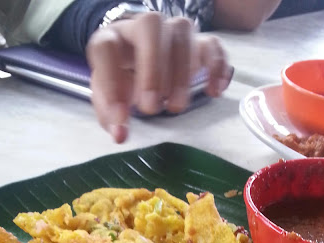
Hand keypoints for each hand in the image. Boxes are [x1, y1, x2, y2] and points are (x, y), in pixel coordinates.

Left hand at [86, 12, 231, 142]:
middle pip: (150, 26)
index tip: (121, 118)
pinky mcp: (197, 41)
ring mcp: (172, 31)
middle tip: (151, 108)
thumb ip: (110, 116)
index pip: (106, 48)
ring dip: (181, 73)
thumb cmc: (122, 81)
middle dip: (152, 69)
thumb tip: (121, 135)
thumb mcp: (107, 98)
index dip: (111, 83)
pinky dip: (216, 66)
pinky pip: (212, 44)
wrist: (138, 62)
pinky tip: (213, 91)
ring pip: (183, 33)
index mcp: (112, 38)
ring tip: (176, 107)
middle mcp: (141, 27)